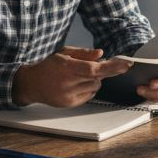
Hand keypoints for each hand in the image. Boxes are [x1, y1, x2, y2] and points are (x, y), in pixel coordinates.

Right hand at [12, 46, 132, 107]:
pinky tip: (76, 84)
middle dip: (101, 71)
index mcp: (66, 66)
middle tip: (96, 66)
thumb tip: (101, 54)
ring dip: (94, 80)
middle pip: (97, 78)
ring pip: (94, 87)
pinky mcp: (69, 104)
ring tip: (79, 75)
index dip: (112, 67)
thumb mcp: (64, 53)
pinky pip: (89, 95)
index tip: (126, 65)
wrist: (31, 83)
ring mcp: (68, 95)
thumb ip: (84, 53)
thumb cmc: (49, 66)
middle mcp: (67, 82)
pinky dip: (88, 88)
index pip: (94, 68)